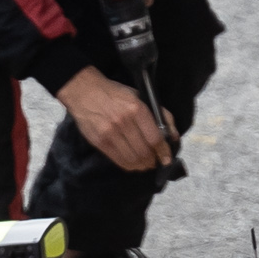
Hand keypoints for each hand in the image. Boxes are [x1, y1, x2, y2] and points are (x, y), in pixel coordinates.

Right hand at [60, 68, 175, 172]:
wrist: (84, 91)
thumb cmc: (115, 94)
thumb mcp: (140, 97)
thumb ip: (161, 115)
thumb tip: (173, 136)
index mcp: (136, 109)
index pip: (155, 138)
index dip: (163, 152)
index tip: (167, 158)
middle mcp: (123, 122)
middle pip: (144, 152)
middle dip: (153, 161)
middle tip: (155, 161)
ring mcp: (110, 133)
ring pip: (132, 159)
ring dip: (142, 165)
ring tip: (145, 164)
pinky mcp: (99, 142)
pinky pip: (119, 160)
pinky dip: (129, 166)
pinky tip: (133, 163)